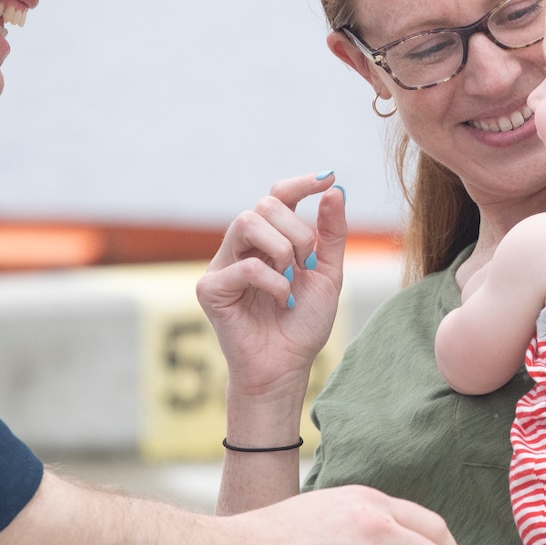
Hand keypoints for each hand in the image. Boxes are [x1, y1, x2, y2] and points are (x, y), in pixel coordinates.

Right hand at [196, 172, 346, 401]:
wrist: (287, 367)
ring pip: (246, 222)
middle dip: (297, 231)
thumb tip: (335, 189)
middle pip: (264, 205)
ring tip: (292, 278)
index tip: (328, 178)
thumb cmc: (303, 323)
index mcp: (269, 239)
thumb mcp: (328, 274)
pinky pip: (245, 265)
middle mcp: (242, 247)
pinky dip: (273, 281)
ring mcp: (222, 265)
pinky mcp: (210, 288)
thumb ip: (332, 234)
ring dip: (282, 248)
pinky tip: (283, 300)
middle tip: (308, 264)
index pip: (277, 196)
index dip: (300, 183)